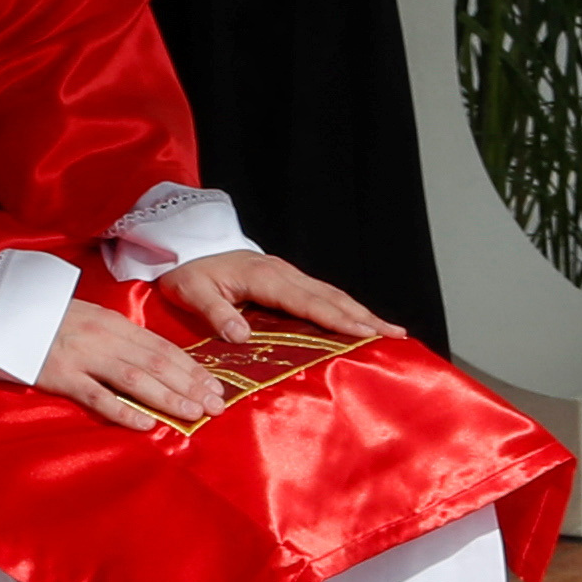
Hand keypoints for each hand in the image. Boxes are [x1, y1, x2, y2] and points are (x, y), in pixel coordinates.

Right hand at [31, 302, 236, 432]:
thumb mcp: (90, 320)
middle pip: (157, 363)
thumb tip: (153, 360)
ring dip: (168, 397)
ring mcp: (83, 357)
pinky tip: (146, 423)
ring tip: (192, 414)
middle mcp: (105, 338)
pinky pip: (97, 396)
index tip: (214, 386)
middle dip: (190, 386)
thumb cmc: (47, 321)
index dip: (191, 368)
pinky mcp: (61, 375)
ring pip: (136, 379)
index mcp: (115, 324)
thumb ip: (119, 338)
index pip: (162, 347)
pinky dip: (123, 410)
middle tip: (216, 406)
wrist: (2, 315)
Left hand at [151, 249, 394, 349]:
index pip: (307, 302)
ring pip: (332, 294)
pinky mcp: (287, 279)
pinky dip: (345, 308)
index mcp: (264, 277)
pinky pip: (322, 294)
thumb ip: (214, 312)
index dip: (337, 319)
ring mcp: (288, 274)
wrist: (186, 245)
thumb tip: (240, 335)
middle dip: (364, 317)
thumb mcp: (190, 291)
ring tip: (391, 330)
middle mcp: (283, 273)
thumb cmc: (187, 271)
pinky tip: (361, 320)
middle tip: (396, 335)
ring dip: (362, 312)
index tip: (365, 333)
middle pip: (330, 297)